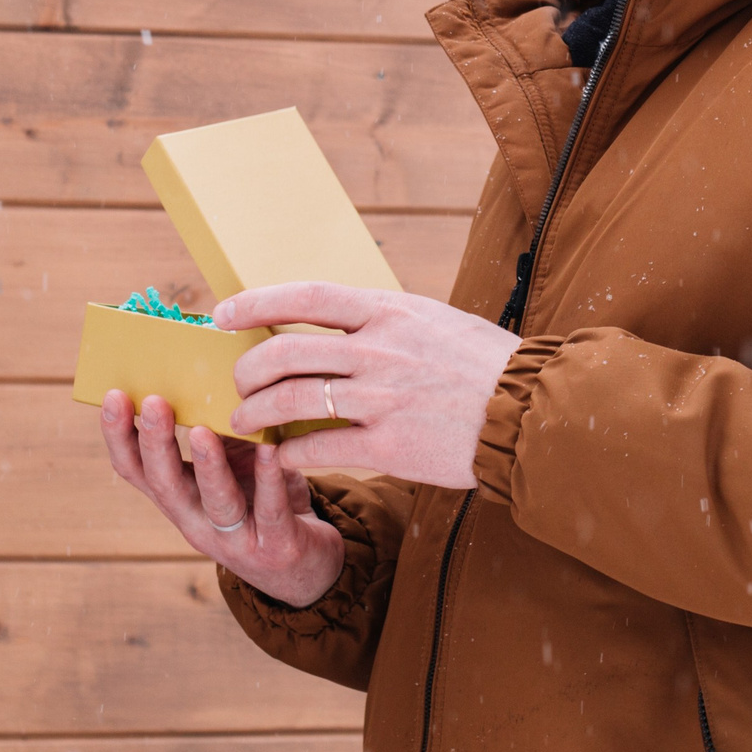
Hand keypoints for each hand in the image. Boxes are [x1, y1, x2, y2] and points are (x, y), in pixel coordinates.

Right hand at [98, 388, 346, 608]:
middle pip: (166, 484)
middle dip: (155, 443)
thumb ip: (216, 428)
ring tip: (202, 432)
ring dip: (207, 466)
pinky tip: (271, 449)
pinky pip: (270, 509)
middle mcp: (197, 520)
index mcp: (179, 497)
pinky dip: (269, 478)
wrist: (306, 563)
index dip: (119, 437)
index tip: (113, 396)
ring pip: (216, 502)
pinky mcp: (276, 545)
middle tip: (153, 402)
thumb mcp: (232, 462)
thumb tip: (204, 368)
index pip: (135, 469)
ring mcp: (235, 538)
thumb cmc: (261, 497)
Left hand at [220, 283, 519, 489]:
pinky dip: (291, 451)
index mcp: (389, 311)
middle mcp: (380, 350)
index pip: (305, 296)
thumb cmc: (482, 364)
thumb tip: (325, 321)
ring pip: (293, 400)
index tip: (221, 314)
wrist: (531, 413)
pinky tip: (284, 454)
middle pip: (285, 352)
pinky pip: (320, 447)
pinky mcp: (390, 447)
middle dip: (247, 370)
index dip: (255, 302)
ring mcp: (383, 399)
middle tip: (236, 384)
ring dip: (256, 413)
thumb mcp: (431, 319)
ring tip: (244, 422)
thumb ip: (379, 321)